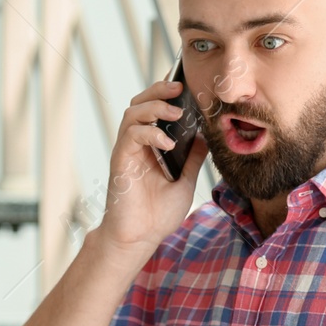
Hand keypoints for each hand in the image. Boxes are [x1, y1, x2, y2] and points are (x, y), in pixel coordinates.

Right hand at [94, 77, 209, 258]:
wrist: (139, 238)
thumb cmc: (157, 215)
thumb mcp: (185, 182)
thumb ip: (193, 159)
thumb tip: (205, 137)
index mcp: (151, 147)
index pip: (155, 110)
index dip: (167, 94)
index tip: (186, 86)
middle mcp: (137, 145)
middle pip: (140, 103)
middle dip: (158, 90)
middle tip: (179, 86)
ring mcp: (127, 152)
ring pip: (133, 113)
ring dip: (155, 107)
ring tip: (176, 113)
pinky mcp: (121, 161)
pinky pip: (131, 135)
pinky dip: (150, 133)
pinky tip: (167, 143)